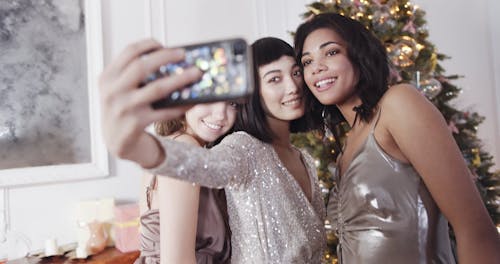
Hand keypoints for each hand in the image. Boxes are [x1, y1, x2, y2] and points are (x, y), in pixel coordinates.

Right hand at [98, 39, 201, 166]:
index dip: (148, 45)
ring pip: (157, 88)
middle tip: (183, 54)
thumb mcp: (119, 89)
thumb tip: (169, 59)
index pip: (128, 52)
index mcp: (108, 77)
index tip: (163, 45)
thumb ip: (133, 74)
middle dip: (166, 57)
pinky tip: (190, 101)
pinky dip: (180, 105)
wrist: (115, 141)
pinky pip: (164, 112)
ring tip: (195, 73)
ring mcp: (124, 108)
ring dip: (180, 79)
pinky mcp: (136, 124)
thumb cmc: (123, 110)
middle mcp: (113, 92)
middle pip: (142, 66)